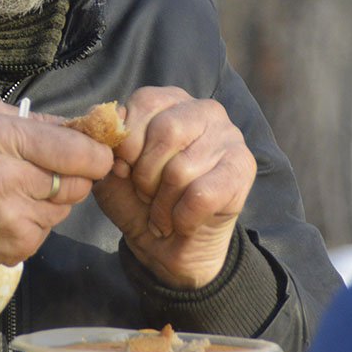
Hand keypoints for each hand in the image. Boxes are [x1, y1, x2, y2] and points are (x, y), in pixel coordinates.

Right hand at [0, 99, 114, 267]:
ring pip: (65, 208)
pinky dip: (36, 220)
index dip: (97, 153)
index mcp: (3, 138)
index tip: (95, 152)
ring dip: (53, 199)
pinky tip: (9, 211)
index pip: (78, 151)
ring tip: (20, 190)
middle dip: (75, 175)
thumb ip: (34, 121)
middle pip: (79, 182)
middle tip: (50, 169)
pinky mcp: (15, 249)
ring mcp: (13, 219)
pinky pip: (47, 230)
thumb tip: (79, 128)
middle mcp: (11, 180)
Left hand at [93, 87, 256, 288]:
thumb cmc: (140, 203)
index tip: (124, 170)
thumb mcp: (113, 173)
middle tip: (145, 195)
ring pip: (182, 169)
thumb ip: (107, 146)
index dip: (128, 142)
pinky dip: (182, 218)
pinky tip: (183, 222)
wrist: (168, 249)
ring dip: (162, 204)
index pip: (146, 102)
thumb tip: (112, 134)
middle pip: (166, 132)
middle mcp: (205, 111)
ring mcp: (230, 137)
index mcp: (170, 102)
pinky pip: (201, 195)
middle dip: (145, 175)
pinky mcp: (244, 169)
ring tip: (163, 213)